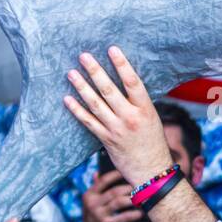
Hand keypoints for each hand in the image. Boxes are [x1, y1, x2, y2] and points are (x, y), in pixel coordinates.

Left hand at [64, 48, 171, 190]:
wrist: (152, 171)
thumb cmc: (153, 142)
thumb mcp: (152, 118)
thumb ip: (137, 102)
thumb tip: (121, 83)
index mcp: (145, 108)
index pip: (132, 81)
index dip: (121, 64)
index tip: (111, 49)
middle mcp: (130, 117)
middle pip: (109, 90)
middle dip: (95, 71)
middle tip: (83, 56)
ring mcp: (117, 129)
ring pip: (95, 104)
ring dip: (81, 87)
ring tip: (71, 73)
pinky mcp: (106, 139)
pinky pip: (88, 122)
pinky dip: (76, 110)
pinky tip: (67, 99)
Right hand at [78, 169, 142, 221]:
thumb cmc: (93, 218)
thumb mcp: (90, 203)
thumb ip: (94, 188)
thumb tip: (97, 172)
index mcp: (89, 195)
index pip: (103, 181)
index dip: (116, 175)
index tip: (127, 172)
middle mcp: (92, 203)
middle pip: (114, 191)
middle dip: (128, 188)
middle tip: (139, 187)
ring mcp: (99, 214)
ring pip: (119, 201)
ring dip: (132, 199)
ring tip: (140, 197)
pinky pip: (124, 217)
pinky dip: (133, 214)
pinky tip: (141, 213)